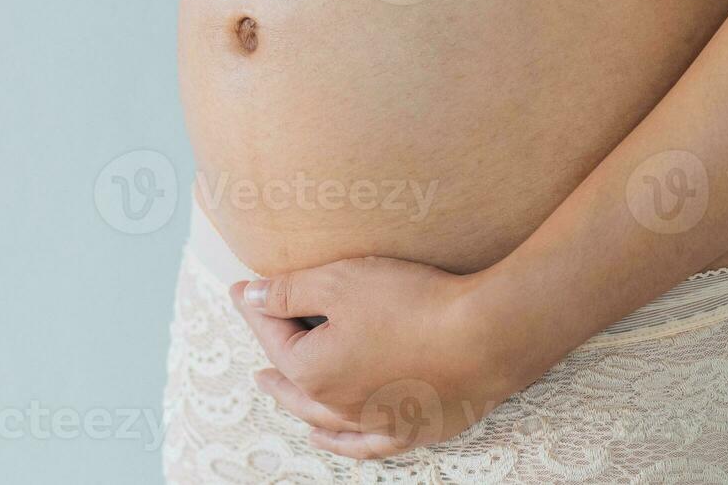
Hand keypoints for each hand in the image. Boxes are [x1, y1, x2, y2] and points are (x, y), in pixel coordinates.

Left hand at [230, 255, 544, 459]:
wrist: (484, 336)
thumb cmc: (410, 303)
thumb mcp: (338, 282)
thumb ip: (288, 291)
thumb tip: (250, 296)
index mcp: (311, 370)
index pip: (274, 333)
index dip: (257, 304)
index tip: (243, 286)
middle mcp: (335, 405)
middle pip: (290, 374)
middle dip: (268, 347)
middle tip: (253, 323)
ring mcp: (373, 422)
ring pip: (318, 414)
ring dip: (291, 396)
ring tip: (271, 383)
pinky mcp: (409, 429)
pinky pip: (360, 444)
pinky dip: (335, 442)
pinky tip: (321, 437)